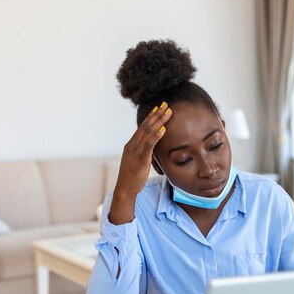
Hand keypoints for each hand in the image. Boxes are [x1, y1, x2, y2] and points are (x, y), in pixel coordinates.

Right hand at [110, 103, 171, 223]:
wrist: (125, 188)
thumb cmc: (132, 176)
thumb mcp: (138, 160)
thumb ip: (144, 152)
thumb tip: (152, 148)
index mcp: (132, 144)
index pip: (143, 127)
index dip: (151, 116)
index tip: (159, 108)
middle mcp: (132, 145)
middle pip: (146, 126)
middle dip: (157, 114)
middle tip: (166, 104)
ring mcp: (135, 151)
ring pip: (148, 132)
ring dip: (159, 121)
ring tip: (168, 112)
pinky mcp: (140, 159)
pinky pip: (149, 145)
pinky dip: (156, 136)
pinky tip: (163, 129)